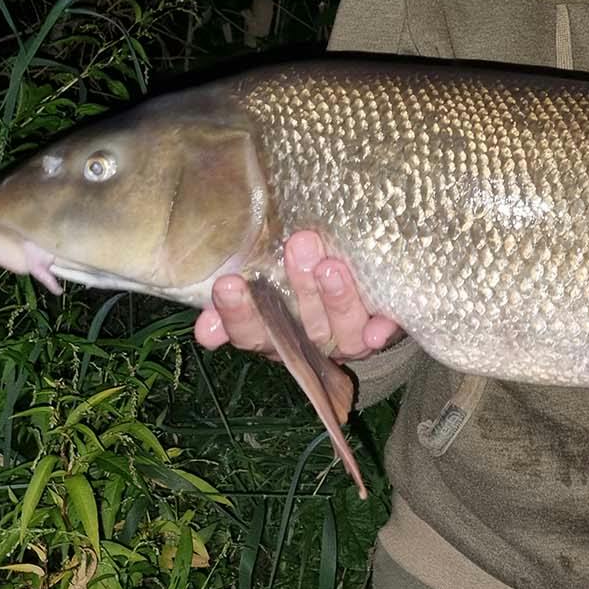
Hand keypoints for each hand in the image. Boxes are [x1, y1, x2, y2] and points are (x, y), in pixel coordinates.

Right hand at [192, 227, 402, 360]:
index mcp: (271, 334)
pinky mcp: (378, 333)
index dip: (238, 313)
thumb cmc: (288, 281)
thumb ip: (234, 296)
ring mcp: (344, 341)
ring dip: (336, 300)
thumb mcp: (259, 282)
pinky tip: (380, 327)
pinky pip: (383, 335)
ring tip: (332, 265)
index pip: (249, 331)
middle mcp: (307, 343)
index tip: (229, 283)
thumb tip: (204, 330)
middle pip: (301, 325)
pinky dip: (382, 331)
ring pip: (341, 330)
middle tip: (298, 246)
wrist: (346, 295)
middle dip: (300, 288)